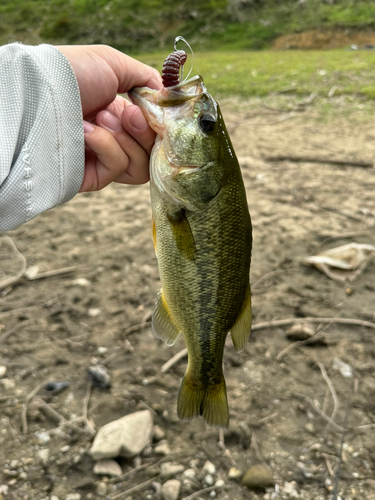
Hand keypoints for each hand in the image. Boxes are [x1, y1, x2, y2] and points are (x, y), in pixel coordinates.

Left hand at [57, 45, 161, 190]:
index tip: (157, 111)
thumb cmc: (72, 74)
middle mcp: (114, 141)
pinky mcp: (91, 177)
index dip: (160, 127)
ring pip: (140, 168)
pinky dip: (106, 146)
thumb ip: (147, 79)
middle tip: (125, 113)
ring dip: (125, 139)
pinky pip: (116, 169)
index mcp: (120, 117)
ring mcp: (102, 161)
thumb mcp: (114, 64)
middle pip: (152, 155)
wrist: (41, 91)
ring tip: (100, 118)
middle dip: (143, 132)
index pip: (156, 136)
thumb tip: (168, 98)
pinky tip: (86, 131)